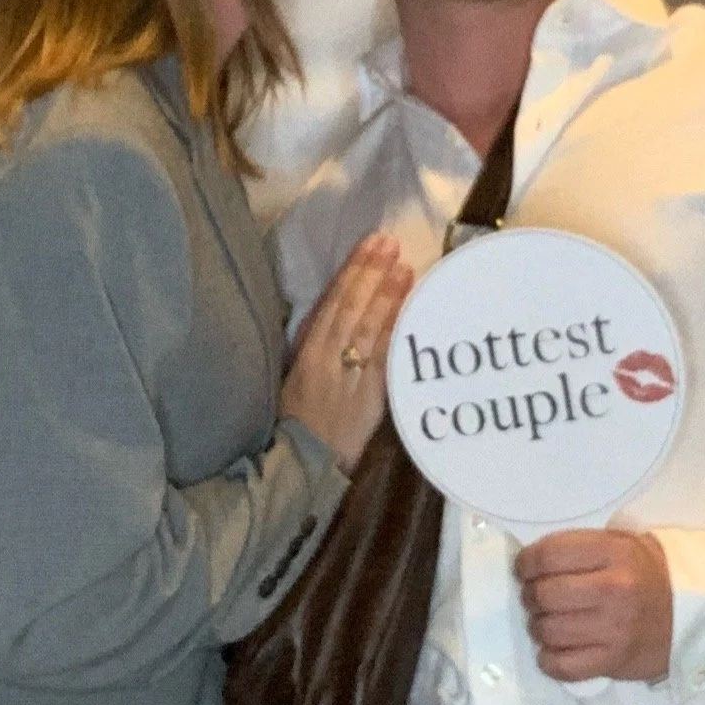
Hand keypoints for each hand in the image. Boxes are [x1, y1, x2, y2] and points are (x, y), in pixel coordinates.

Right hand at [281, 232, 411, 470]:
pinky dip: (394, 331)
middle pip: (350, 306)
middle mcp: (324, 355)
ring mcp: (346, 374)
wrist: (301, 462)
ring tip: (403, 266)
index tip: (369, 244)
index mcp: (305, 348)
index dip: (352, 270)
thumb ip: (316, 345)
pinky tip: (409, 310)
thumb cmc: (296, 421)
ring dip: (386, 294)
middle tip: (391, 242)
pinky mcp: (367, 395)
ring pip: (366, 326)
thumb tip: (339, 310)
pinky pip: (382, 357)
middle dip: (371, 272)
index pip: (330, 301)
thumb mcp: (296, 374)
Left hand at [514, 527, 672, 681]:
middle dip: (530, 596)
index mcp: (615, 553)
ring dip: (538, 627)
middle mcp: (615, 590)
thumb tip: (528, 563)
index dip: (526, 562)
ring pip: (548, 630)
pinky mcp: (614, 661)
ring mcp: (615, 629)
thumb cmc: (644, 573)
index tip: (524, 569)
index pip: (549, 555)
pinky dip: (549, 659)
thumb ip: (577, 547)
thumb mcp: (619, 543)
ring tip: (547, 622)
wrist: (688, 612)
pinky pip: (562, 666)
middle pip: (545, 594)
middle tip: (536, 597)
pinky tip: (554, 649)